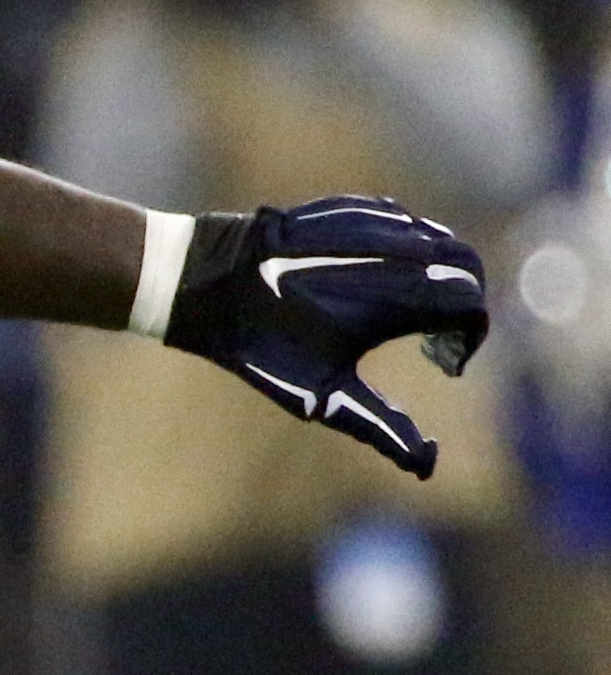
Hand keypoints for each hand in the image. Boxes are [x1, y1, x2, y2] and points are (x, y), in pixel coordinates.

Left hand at [164, 196, 488, 479]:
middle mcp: (392, 252)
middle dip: (466, 300)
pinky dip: (410, 249)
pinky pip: (401, 221)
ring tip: (406, 313)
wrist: (202, 282)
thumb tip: (426, 467)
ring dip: (438, 275)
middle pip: (465, 263)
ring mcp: (369, 223)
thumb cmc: (261, 345)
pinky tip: (380, 280)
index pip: (472, 303)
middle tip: (435, 340)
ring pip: (436, 238)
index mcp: (396, 298)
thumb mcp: (321, 395)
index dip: (470, 337)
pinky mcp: (344, 207)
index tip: (444, 363)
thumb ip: (380, 428)